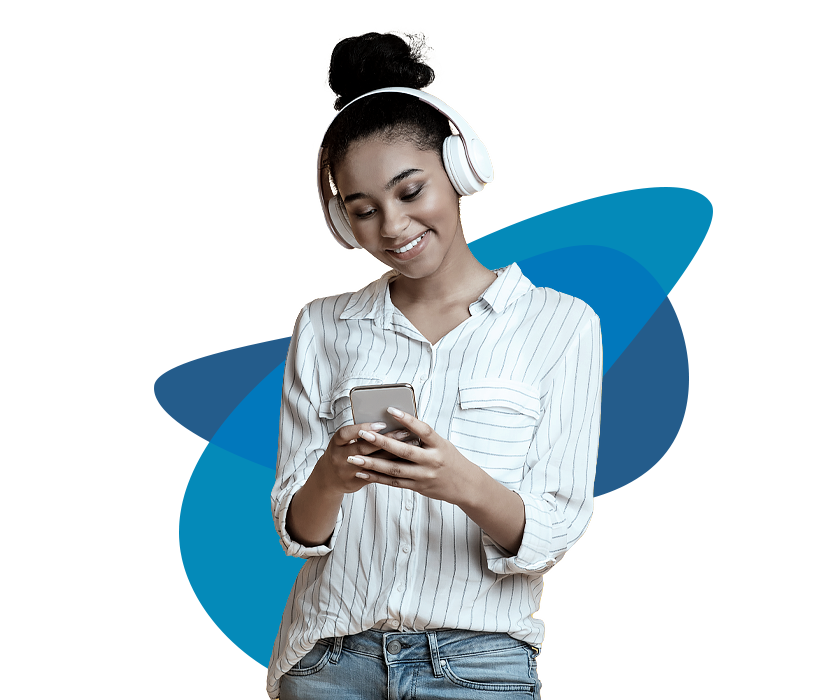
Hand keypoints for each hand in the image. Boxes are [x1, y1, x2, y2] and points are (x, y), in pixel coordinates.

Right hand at [317, 421, 412, 494]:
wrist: (328, 479)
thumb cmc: (340, 454)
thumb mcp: (342, 442)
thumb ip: (358, 435)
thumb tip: (384, 422)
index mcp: (336, 444)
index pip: (346, 433)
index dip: (363, 427)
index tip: (382, 424)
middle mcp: (339, 457)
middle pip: (363, 447)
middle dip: (386, 439)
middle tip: (404, 432)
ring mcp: (347, 471)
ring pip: (372, 462)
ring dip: (392, 453)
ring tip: (410, 445)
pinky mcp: (355, 482)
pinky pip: (375, 475)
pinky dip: (390, 467)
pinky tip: (404, 461)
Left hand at [349, 407, 481, 507]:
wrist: (465, 485)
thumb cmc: (450, 459)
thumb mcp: (442, 444)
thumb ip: (423, 437)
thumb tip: (399, 422)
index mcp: (439, 445)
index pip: (422, 430)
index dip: (407, 419)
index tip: (390, 409)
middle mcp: (432, 461)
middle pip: (404, 451)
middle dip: (381, 442)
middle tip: (363, 434)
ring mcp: (424, 476)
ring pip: (394, 469)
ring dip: (372, 463)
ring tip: (354, 457)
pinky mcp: (418, 487)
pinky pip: (394, 482)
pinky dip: (377, 477)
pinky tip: (363, 472)